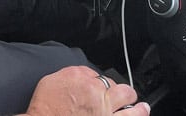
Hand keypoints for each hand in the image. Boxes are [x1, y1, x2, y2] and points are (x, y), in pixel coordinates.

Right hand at [21, 66, 149, 115]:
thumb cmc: (43, 109)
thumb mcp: (49, 82)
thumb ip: (65, 77)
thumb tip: (75, 78)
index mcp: (79, 77)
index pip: (95, 73)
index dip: (98, 82)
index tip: (98, 88)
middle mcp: (95, 90)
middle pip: (116, 84)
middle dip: (119, 90)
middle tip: (121, 96)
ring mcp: (104, 108)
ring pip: (128, 98)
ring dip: (135, 102)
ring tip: (141, 106)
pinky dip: (138, 113)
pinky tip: (142, 111)